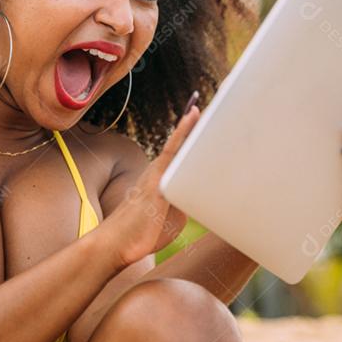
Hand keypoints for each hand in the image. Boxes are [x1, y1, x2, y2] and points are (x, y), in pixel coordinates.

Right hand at [101, 99, 202, 269]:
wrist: (117, 245)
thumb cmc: (142, 234)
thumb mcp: (173, 218)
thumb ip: (187, 202)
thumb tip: (200, 194)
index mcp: (164, 179)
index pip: (184, 153)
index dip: (198, 134)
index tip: (213, 115)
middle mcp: (160, 169)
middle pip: (186, 141)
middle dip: (202, 120)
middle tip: (225, 96)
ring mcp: (158, 171)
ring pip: (182, 141)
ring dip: (197, 120)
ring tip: (215, 99)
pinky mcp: (158, 177)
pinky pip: (173, 148)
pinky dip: (184, 130)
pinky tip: (193, 113)